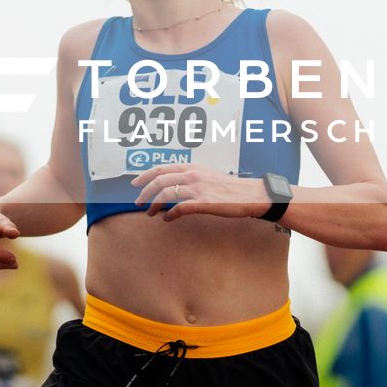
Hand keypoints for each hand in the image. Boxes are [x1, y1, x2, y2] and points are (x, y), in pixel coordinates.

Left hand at [128, 167, 267, 220]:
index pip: (161, 168)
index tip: (135, 183)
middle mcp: (192, 175)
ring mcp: (198, 188)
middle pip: (159, 180)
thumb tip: (174, 184)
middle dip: (145, 192)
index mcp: (192, 167)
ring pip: (166, 194)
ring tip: (150, 213)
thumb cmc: (230, 187)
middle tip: (138, 202)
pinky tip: (167, 219)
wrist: (251, 195)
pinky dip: (170, 214)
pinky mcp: (204, 203)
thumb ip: (191, 177)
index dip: (145, 175)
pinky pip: (179, 208)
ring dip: (154, 205)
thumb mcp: (208, 174)